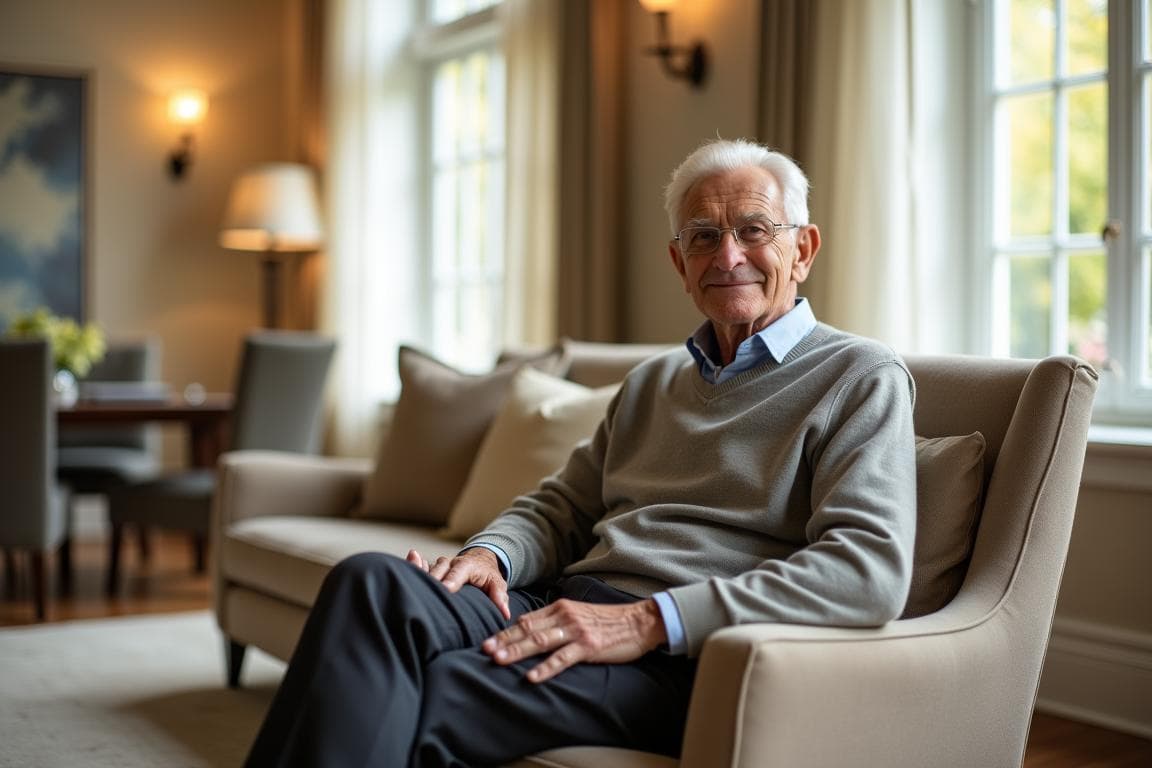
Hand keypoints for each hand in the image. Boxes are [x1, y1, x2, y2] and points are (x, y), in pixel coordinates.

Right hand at [406, 548, 509, 618]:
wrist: (479, 561)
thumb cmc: (488, 576)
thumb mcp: (497, 584)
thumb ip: (500, 597)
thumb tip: (505, 614)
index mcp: (468, 565)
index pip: (459, 572)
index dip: (451, 580)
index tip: (445, 589)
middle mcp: (451, 562)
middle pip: (439, 569)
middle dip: (432, 579)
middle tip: (424, 592)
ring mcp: (439, 565)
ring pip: (428, 569)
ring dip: (420, 575)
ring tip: (409, 583)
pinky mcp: (431, 570)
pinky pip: (420, 569)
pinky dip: (412, 571)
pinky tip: (402, 573)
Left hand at [482, 598, 666, 683]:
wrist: (639, 621)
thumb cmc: (608, 621)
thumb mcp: (578, 614)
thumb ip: (556, 620)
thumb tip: (530, 629)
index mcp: (560, 608)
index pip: (527, 620)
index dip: (505, 632)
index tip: (488, 642)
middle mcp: (565, 616)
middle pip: (528, 630)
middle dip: (505, 641)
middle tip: (485, 651)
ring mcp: (577, 631)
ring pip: (541, 642)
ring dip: (518, 652)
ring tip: (500, 660)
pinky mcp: (589, 646)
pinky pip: (563, 659)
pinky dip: (546, 668)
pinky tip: (532, 677)